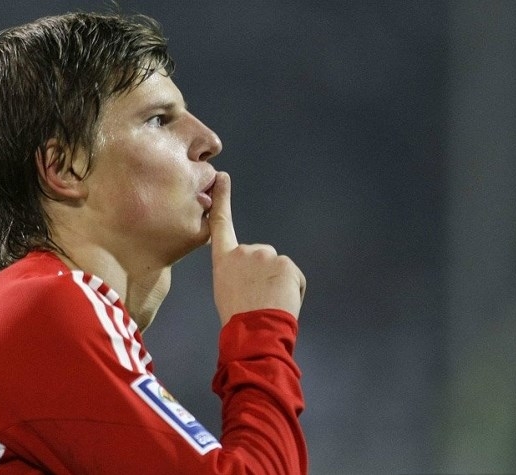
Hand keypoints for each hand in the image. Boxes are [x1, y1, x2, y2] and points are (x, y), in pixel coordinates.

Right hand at [208, 172, 305, 325]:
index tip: (222, 177)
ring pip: (278, 268)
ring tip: (268, 303)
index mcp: (224, 259)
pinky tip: (281, 301)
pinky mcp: (286, 264)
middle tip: (257, 298)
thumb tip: (249, 272)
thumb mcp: (225, 289)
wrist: (254, 331)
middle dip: (264, 274)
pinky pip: (294, 277)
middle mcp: (244, 252)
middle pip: (261, 257)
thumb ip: (235, 271)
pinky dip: (292, 289)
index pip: (221, 223)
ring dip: (278, 283)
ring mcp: (266, 256)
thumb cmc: (237, 317)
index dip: (222, 199)